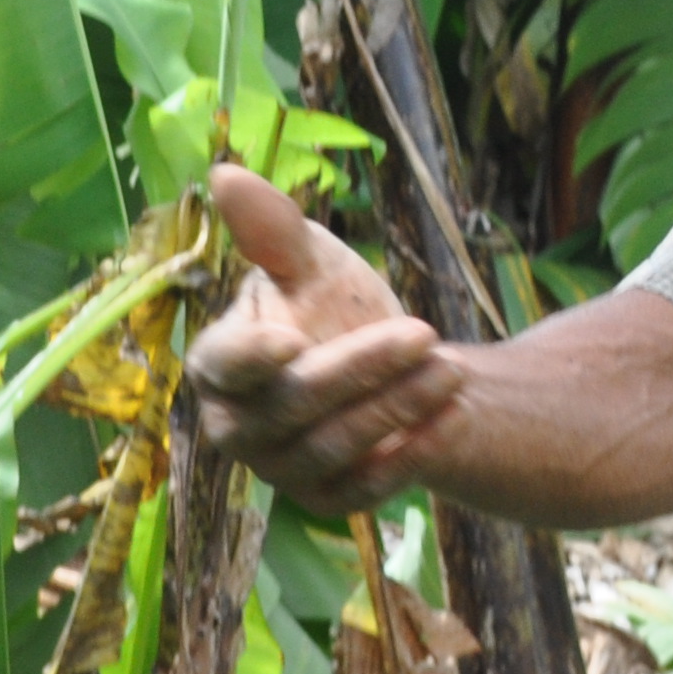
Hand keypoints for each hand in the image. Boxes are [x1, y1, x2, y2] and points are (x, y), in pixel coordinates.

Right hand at [187, 164, 464, 514]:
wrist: (385, 366)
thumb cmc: (330, 304)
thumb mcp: (311, 261)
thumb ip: (273, 230)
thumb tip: (224, 174)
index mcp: (218, 365)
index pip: (225, 365)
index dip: (253, 357)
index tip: (294, 340)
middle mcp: (236, 426)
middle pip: (294, 405)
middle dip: (363, 369)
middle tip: (426, 331)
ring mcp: (280, 469)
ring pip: (335, 447)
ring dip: (398, 408)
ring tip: (453, 369)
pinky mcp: (327, 499)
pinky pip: (366, 489)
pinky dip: (412, 455)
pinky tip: (454, 417)